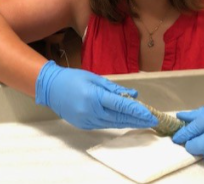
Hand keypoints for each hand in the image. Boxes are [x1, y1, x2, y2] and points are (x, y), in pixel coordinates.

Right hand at [35, 60, 157, 129]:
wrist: (51, 88)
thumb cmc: (73, 78)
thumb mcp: (94, 78)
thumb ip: (114, 88)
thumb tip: (132, 94)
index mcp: (94, 96)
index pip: (120, 105)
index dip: (137, 111)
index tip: (150, 114)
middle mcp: (91, 111)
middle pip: (119, 118)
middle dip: (137, 120)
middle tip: (152, 120)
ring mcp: (87, 120)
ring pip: (113, 123)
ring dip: (129, 123)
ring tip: (143, 122)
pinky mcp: (84, 125)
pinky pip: (104, 124)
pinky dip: (116, 123)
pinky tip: (126, 121)